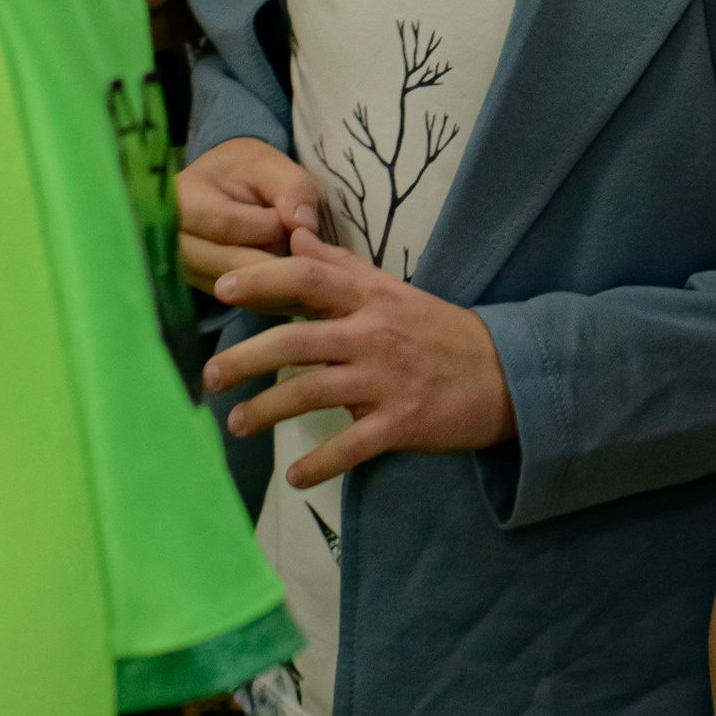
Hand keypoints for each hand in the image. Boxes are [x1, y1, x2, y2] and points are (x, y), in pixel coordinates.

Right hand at [178, 139, 325, 290]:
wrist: (219, 189)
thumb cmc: (243, 173)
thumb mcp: (270, 164)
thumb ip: (292, 187)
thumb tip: (304, 225)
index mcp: (179, 202)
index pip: (228, 226)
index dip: (271, 225)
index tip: (292, 217)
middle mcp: (171, 245)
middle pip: (235, 265)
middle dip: (279, 255)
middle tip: (304, 242)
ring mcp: (183, 274)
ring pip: (244, 290)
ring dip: (279, 276)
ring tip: (294, 252)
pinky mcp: (203, 294)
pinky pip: (247, 303)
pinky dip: (277, 294)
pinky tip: (292, 275)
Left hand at [203, 231, 512, 478]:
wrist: (506, 374)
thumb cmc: (439, 331)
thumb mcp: (392, 290)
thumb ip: (340, 267)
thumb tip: (294, 237)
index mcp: (371, 298)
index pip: (309, 278)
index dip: (264, 280)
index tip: (223, 288)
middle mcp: (374, 335)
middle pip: (297, 340)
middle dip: (246, 358)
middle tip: (209, 375)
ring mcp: (387, 380)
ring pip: (312, 393)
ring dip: (267, 410)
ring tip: (236, 424)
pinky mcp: (402, 423)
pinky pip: (351, 447)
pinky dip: (320, 464)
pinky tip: (295, 479)